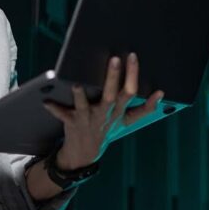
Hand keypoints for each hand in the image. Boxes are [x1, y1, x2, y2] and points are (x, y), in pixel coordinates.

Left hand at [42, 52, 163, 169]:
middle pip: (112, 95)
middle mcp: (105, 114)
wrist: (86, 153)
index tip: (132, 56)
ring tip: (76, 83)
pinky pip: (62, 115)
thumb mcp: (129, 120)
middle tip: (114, 58)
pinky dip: (54, 109)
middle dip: (113, 77)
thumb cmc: (108, 129)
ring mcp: (88, 118)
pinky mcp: (72, 122)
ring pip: (86, 105)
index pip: (131, 92)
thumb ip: (146, 108)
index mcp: (120, 111)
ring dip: (80, 95)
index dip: (133, 76)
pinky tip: (46, 101)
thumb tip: (162, 93)